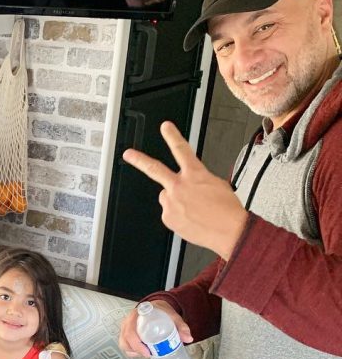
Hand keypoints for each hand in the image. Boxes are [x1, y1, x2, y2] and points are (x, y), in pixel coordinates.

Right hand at [119, 299, 191, 357]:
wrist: (156, 308)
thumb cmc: (161, 312)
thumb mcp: (173, 317)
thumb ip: (181, 326)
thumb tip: (188, 338)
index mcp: (137, 314)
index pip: (131, 329)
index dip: (136, 342)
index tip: (147, 351)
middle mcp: (128, 321)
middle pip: (126, 337)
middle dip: (136, 349)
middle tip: (148, 355)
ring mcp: (126, 327)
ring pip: (123, 342)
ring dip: (133, 351)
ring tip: (146, 353)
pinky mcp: (126, 333)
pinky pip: (124, 344)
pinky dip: (131, 351)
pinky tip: (141, 352)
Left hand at [123, 121, 247, 259]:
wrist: (229, 231)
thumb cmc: (227, 210)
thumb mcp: (217, 184)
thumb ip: (198, 180)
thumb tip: (190, 184)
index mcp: (195, 174)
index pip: (181, 149)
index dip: (172, 136)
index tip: (165, 127)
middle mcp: (179, 186)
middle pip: (155, 169)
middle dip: (139, 160)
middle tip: (128, 154)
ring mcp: (171, 202)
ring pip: (167, 197)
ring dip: (176, 201)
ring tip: (193, 210)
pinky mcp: (167, 217)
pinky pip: (169, 213)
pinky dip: (178, 215)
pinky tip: (190, 219)